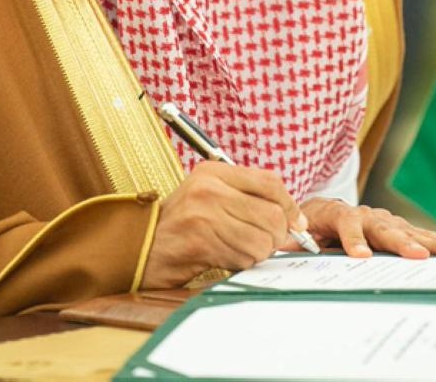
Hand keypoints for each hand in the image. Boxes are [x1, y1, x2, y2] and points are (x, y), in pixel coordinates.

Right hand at [141, 161, 307, 288]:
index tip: (295, 223)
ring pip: (262, 239)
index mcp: (213, 171)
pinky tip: (227, 258)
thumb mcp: (209, 196)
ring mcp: (204, 214)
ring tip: (242, 251)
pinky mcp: (201, 241)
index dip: (290, 205)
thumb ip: (246, 198)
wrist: (139, 247)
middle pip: (271, 213)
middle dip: (277, 236)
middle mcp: (209, 188)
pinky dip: (243, 263)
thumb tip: (293, 218)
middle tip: (268, 244)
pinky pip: (244, 256)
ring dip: (260, 253)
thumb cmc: (180, 224)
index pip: (269, 181)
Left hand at [297, 198, 435, 258]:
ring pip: (406, 229)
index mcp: (334, 213)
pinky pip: (417, 234)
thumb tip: (286, 250)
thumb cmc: (303, 225)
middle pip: (383, 226)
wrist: (312, 210)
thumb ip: (293, 242)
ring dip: (431, 241)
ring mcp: (381, 219)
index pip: (345, 223)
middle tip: (417, 256)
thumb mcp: (292, 233)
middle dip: (400, 242)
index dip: (352, 239)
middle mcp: (362, 213)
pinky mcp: (394, 227)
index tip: (360, 257)